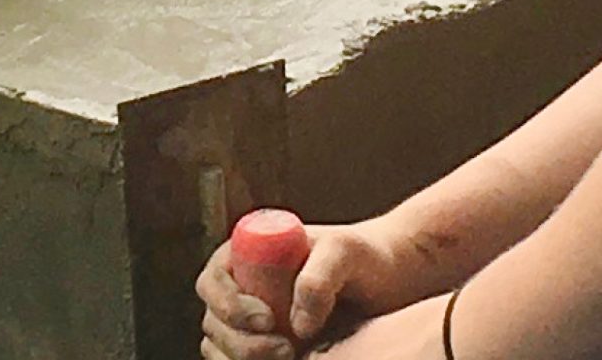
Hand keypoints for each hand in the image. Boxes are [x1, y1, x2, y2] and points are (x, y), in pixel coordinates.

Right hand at [197, 219, 426, 358]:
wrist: (387, 284)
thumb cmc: (363, 257)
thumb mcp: (344, 252)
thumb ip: (320, 277)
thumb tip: (297, 324)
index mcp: (247, 254)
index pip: (213, 281)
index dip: (228, 304)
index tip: (266, 319)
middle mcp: (243, 289)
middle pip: (214, 322)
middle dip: (240, 343)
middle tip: (285, 350)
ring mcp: (253, 324)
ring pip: (220, 349)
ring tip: (289, 358)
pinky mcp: (269, 350)